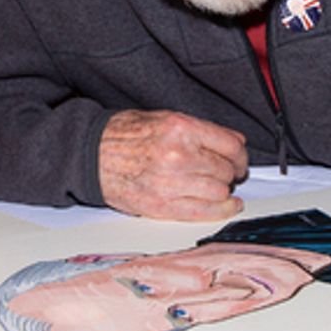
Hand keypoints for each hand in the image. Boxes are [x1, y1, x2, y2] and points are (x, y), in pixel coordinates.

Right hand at [98, 109, 248, 220]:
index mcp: (180, 129)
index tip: (239, 159)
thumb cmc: (124, 135)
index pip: (229, 145)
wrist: (91, 155)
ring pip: (219, 192)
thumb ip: (201, 131)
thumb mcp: (164, 119)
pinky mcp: (162, 206)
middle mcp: (178, 156)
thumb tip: (235, 142)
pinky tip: (228, 205)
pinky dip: (222, 210)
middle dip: (231, 173)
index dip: (240, 154)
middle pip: (225, 170)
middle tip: (228, 173)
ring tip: (220, 187)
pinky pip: (204, 212)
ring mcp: (171, 183)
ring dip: (224, 191)